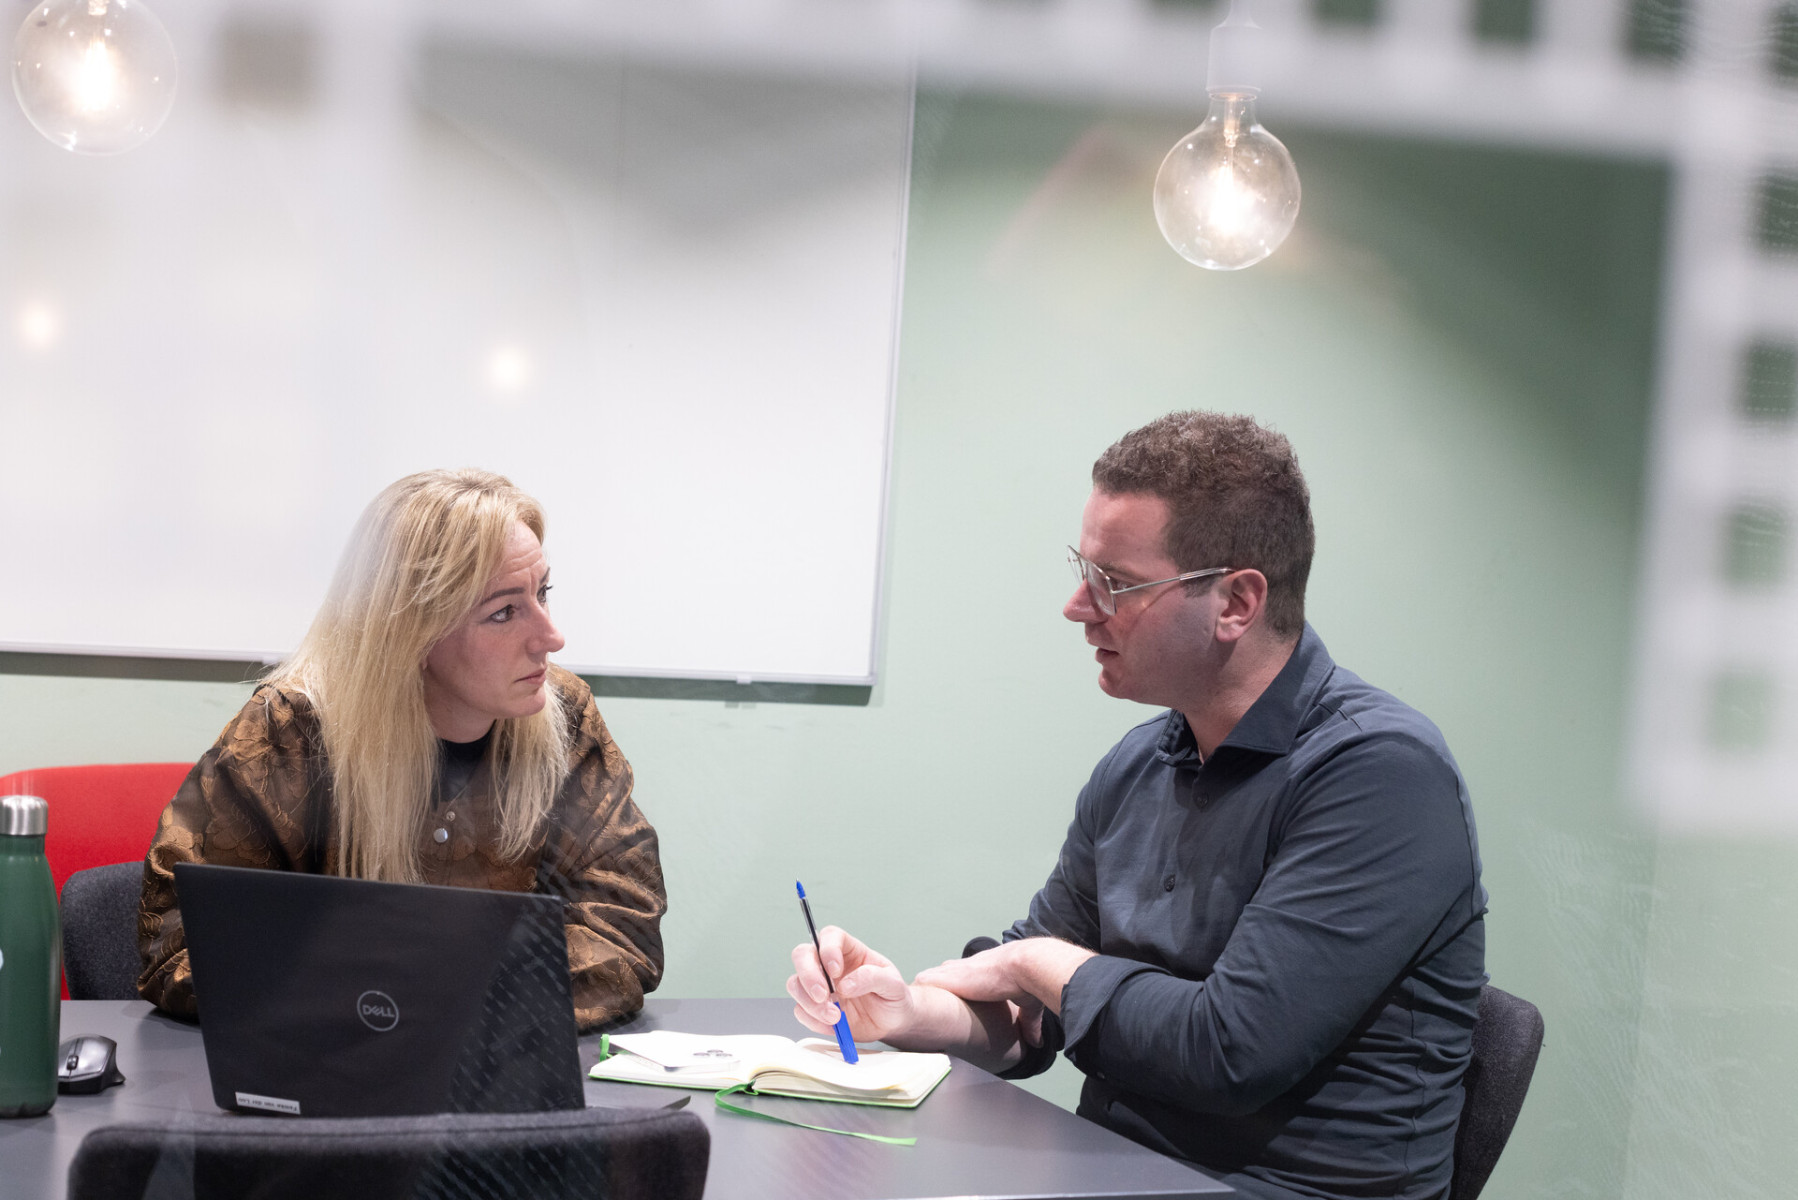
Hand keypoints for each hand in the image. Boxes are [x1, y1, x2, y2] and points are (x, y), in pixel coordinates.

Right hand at [786, 926, 918, 1043]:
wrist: (893, 1023)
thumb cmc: (893, 997)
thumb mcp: (894, 984)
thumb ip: (872, 978)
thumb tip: (846, 985)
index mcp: (850, 950)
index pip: (830, 936)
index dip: (828, 949)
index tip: (836, 970)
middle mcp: (829, 965)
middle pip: (802, 955)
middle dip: (808, 975)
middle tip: (823, 995)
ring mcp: (819, 986)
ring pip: (795, 984)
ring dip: (810, 1002)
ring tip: (835, 1017)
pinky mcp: (815, 1009)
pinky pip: (800, 1011)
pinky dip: (813, 1020)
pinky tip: (833, 1026)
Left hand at [914, 937, 1093, 1019]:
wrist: (1019, 966)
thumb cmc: (1025, 980)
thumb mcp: (1028, 1004)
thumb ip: (1029, 1022)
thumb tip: (1036, 1042)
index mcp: (986, 970)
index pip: (966, 973)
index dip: (958, 980)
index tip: (952, 991)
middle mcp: (968, 967)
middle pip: (945, 972)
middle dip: (937, 984)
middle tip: (927, 999)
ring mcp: (956, 972)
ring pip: (932, 977)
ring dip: (925, 989)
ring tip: (912, 1002)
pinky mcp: (948, 978)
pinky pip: (926, 982)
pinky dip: (919, 989)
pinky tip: (908, 1000)